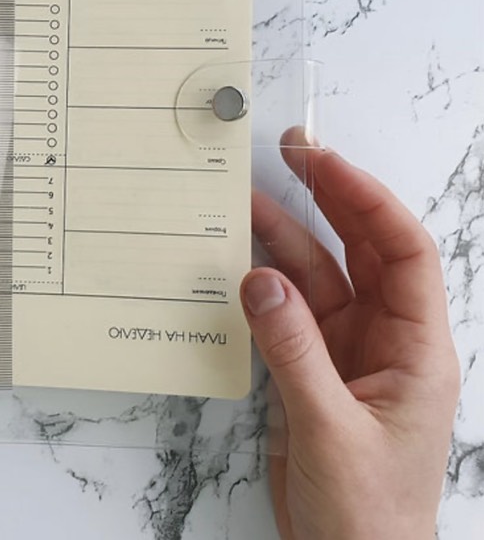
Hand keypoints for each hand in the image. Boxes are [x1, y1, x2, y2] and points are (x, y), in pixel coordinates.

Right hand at [242, 128, 458, 539]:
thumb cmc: (368, 514)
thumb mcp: (331, 430)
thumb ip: (294, 352)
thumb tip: (259, 279)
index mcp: (416, 348)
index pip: (403, 252)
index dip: (368, 199)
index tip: (325, 163)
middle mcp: (384, 337)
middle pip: (362, 248)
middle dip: (332, 197)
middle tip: (294, 152)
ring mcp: (344, 349)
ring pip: (318, 274)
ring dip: (287, 235)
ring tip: (248, 198)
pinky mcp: (310, 366)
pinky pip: (287, 308)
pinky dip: (264, 282)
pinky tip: (238, 260)